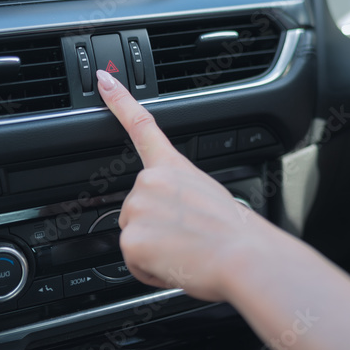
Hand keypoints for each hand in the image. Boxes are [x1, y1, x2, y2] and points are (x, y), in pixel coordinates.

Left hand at [97, 69, 276, 300]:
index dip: (119, 101)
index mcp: (172, 167)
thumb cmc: (236, 234)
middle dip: (154, 228)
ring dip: (154, 250)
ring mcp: (138, 209)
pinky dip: (151, 269)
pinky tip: (176, 263)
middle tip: (188, 237)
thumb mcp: (208, 197)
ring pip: (134, 237)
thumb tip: (170, 219)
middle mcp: (150, 182)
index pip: (141, 126)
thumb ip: (178, 196)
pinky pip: (134, 262)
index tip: (104, 80)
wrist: (245, 257)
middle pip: (135, 209)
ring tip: (186, 250)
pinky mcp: (131, 240)